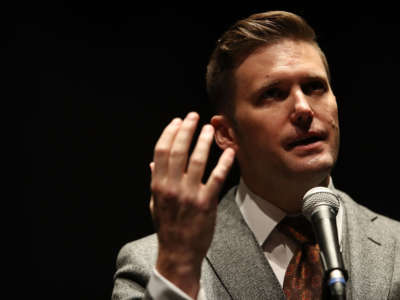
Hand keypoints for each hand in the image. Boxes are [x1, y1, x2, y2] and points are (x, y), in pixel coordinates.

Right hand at [149, 112, 234, 297]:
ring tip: (209, 128)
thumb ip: (155, 181)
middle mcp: (172, 187)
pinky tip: (229, 151)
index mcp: (158, 185)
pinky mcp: (207, 203)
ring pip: (197, 160)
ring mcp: (190, 194)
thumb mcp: (154, 204)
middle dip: (186, 130)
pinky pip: (217, 178)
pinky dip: (224, 163)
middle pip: (178, 151)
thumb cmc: (167, 227)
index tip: (177, 121)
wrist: (179, 252)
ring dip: (204, 141)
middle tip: (194, 117)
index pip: (161, 151)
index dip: (169, 133)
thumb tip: (153, 163)